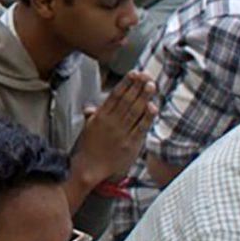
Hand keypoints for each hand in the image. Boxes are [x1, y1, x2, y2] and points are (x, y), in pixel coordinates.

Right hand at [72, 67, 153, 192]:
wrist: (90, 167)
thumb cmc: (88, 148)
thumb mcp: (86, 128)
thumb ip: (92, 116)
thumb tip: (90, 107)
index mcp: (100, 116)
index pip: (115, 96)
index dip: (125, 83)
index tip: (133, 73)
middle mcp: (111, 122)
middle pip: (126, 100)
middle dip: (137, 86)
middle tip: (146, 75)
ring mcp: (121, 132)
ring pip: (134, 111)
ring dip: (144, 97)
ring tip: (151, 85)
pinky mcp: (130, 143)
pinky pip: (140, 127)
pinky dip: (147, 117)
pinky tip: (152, 107)